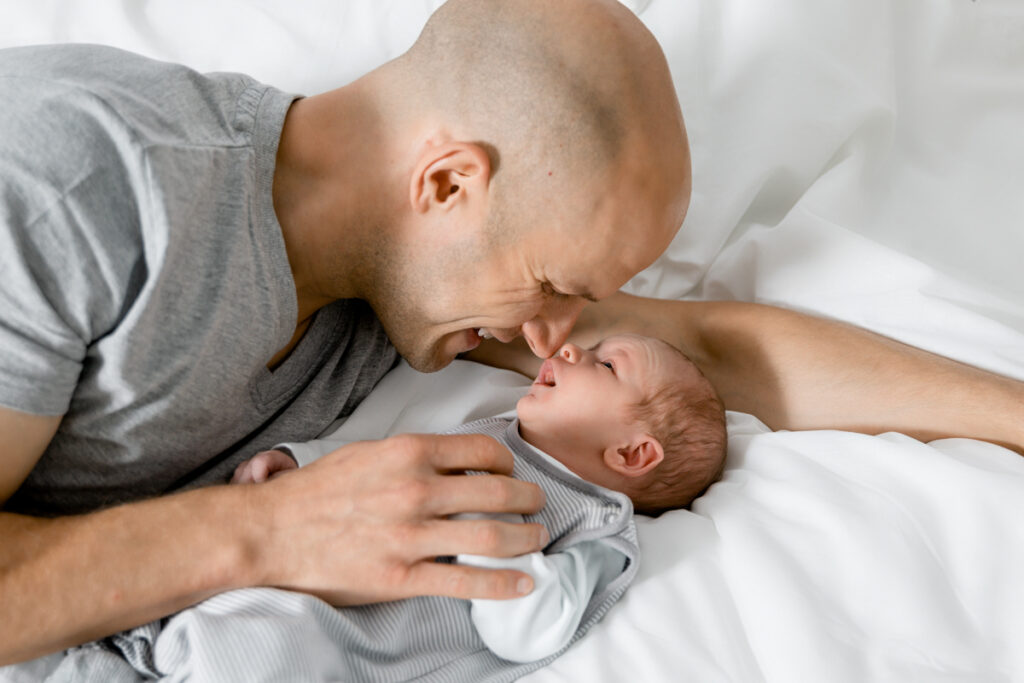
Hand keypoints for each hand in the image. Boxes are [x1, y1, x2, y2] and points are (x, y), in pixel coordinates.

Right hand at [244, 433, 547, 603]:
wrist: (270, 531)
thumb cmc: (316, 491)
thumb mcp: (367, 453)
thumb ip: (412, 456)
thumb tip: (453, 463)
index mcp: (409, 453)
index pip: (483, 452)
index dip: (508, 463)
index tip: (511, 473)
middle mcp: (416, 490)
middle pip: (498, 493)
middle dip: (528, 499)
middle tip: (537, 506)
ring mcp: (410, 536)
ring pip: (491, 536)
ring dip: (526, 538)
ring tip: (537, 539)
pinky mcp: (401, 576)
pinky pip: (466, 581)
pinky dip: (503, 583)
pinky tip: (524, 582)